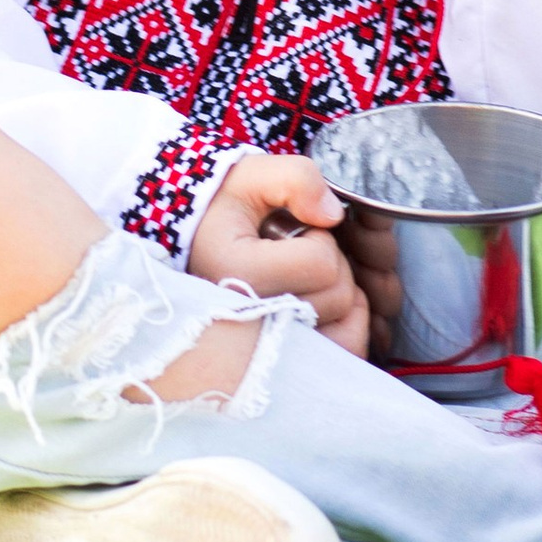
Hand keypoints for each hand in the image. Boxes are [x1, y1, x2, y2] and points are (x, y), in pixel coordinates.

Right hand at [189, 150, 369, 355]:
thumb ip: (296, 178)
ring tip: (310, 279)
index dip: (320, 236)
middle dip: (333, 264)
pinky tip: (324, 302)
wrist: (194, 242)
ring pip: (347, 332)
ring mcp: (264, 352)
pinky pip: (341, 356)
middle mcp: (248, 325)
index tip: (294, 230)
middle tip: (301, 251)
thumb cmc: (223, 207)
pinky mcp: (280, 367)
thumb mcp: (251, 175)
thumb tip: (333, 216)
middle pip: (338, 296)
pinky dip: (347, 327)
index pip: (321, 262)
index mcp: (236, 274)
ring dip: (342, 296)